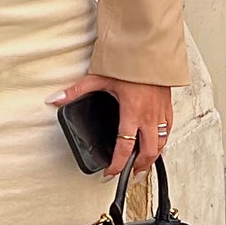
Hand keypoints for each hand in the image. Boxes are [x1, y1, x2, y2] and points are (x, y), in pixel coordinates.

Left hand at [48, 74, 174, 172]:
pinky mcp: (168, 107)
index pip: (125, 148)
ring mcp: (161, 113)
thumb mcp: (99, 77)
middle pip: (147, 152)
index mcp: (132, 112)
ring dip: (152, 157)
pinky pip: (169, 130)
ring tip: (143, 164)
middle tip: (129, 174)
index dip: (117, 164)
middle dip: (138, 167)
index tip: (110, 172)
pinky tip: (158, 143)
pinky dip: (163, 141)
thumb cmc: (131, 63)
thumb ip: (76, 91)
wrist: (151, 50)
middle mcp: (149, 116)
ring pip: (161, 144)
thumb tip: (56, 99)